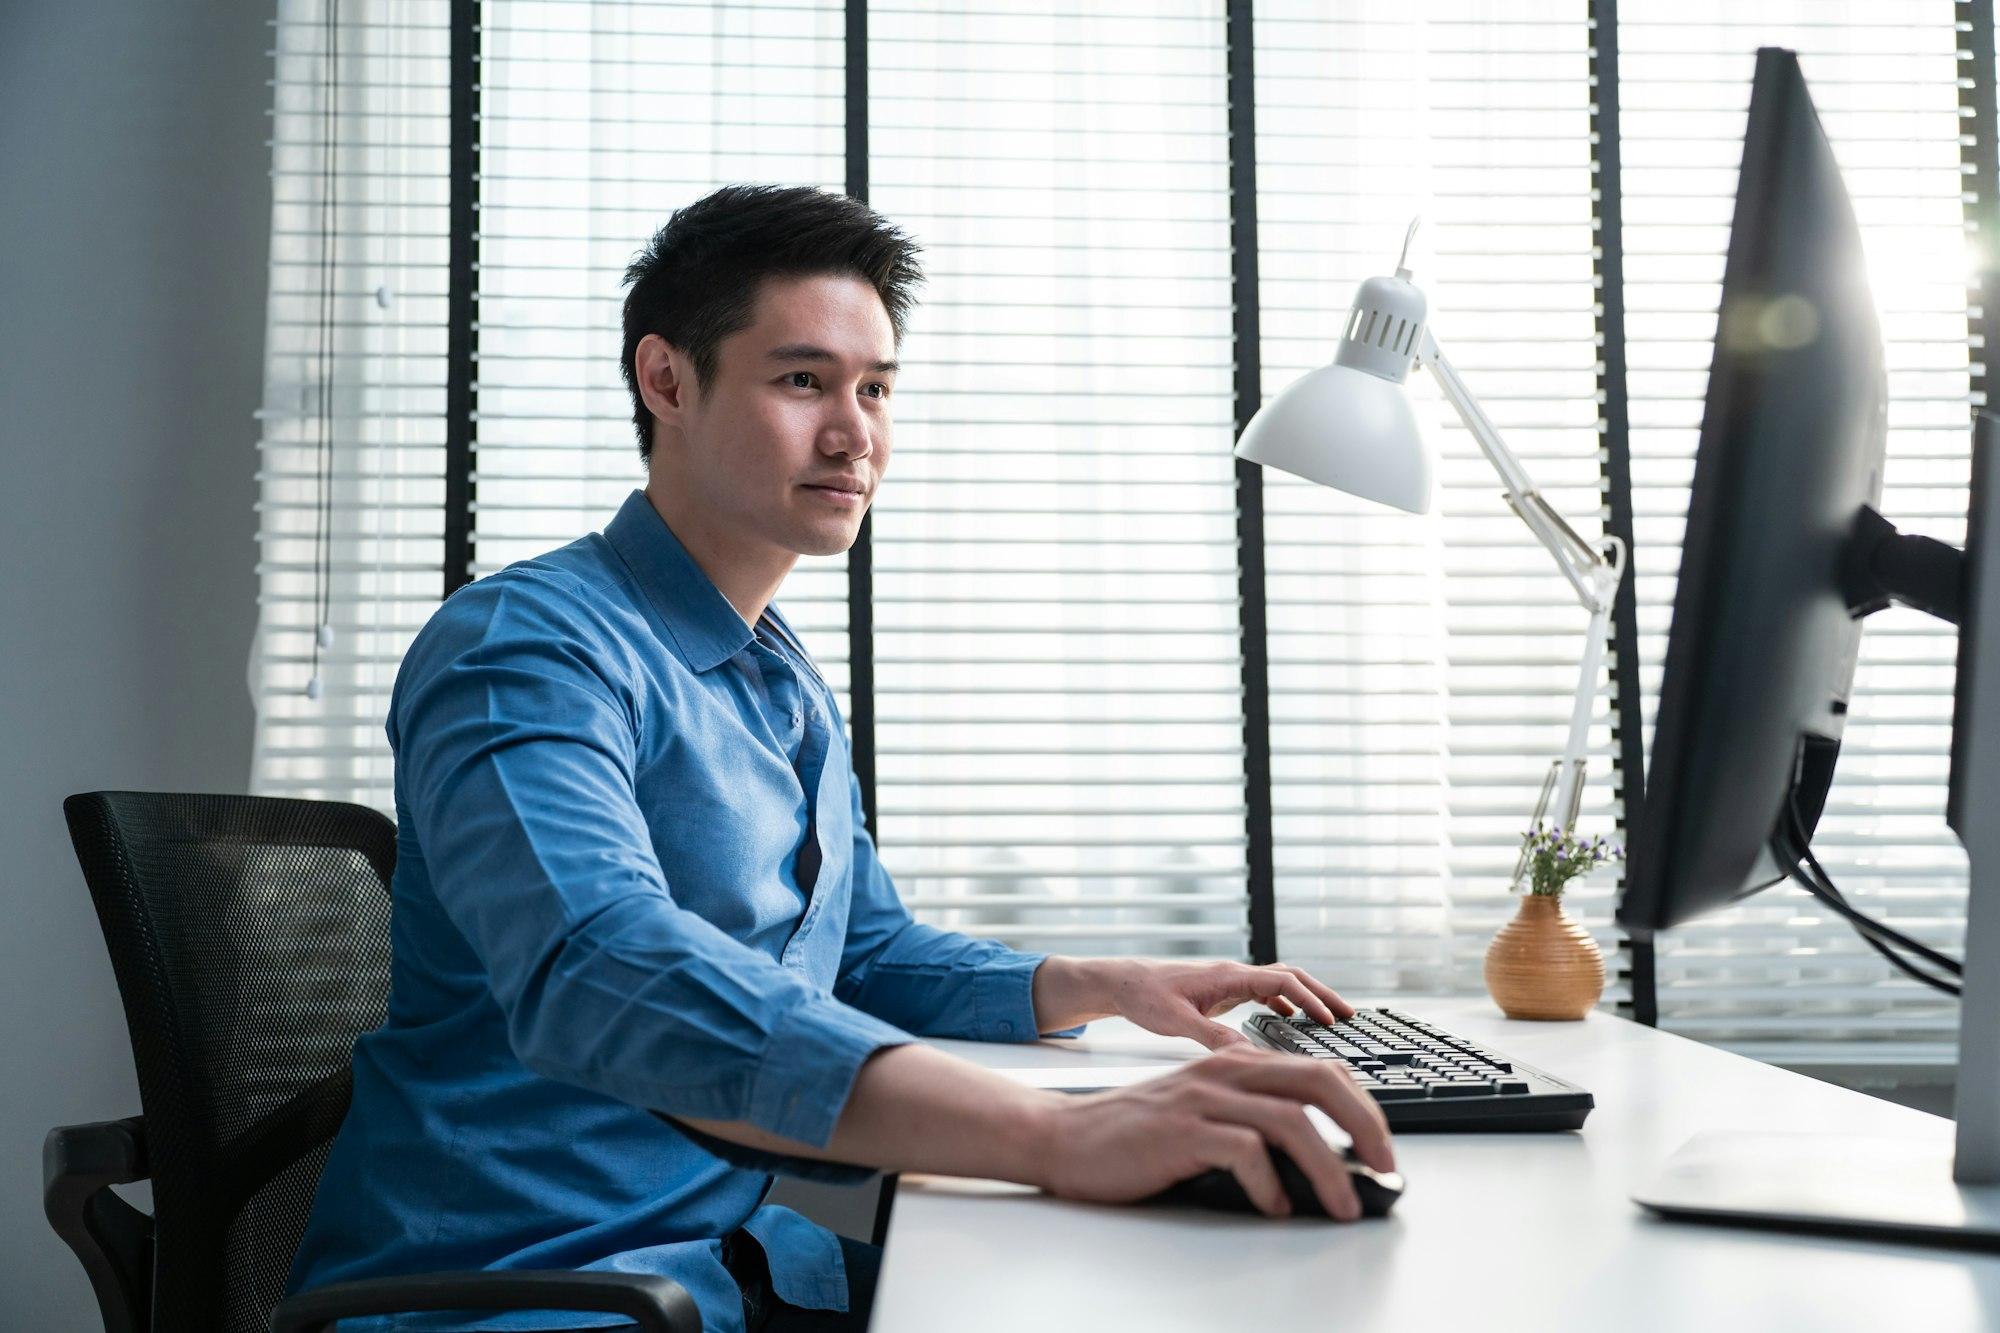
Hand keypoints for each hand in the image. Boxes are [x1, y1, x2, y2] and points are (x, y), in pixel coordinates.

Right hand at [1028, 1044, 1394, 1219]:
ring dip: (1328, 1169)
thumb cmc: (1135, 1135)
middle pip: (1320, 1082)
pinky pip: (1244, 1150)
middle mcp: (1225, 1071)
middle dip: (1365, 1125)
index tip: (1381, 1147)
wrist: (1064, 1137)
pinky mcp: (1180, 1130)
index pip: (1322, 1069)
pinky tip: (1273, 1207)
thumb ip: (1252, 1121)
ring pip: (1291, 1120)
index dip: (1364, 1106)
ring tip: (1341, 1205)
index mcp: (1236, 1062)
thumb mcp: (1203, 1113)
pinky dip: (1269, 1184)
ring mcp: (1202, 1098)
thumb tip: (1318, 1164)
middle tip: (1384, 1167)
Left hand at [1100, 958, 1356, 1049]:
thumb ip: (1211, 1036)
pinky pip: (1264, 992)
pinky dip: (1285, 1003)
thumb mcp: (1175, 1021)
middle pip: (1291, 976)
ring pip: (1280, 983)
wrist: (1119, 982)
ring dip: (1307, 998)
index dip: (1311, 999)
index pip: (1283, 981)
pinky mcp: (1222, 991)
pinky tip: (1291, 1020)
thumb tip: (1247, 1054)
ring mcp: (1229, 981)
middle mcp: (1233, 974)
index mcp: (1227, 976)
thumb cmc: (1142, 996)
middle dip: (1321, 994)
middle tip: (1348, 1015)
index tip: (1332, 1020)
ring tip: (1330, 1020)